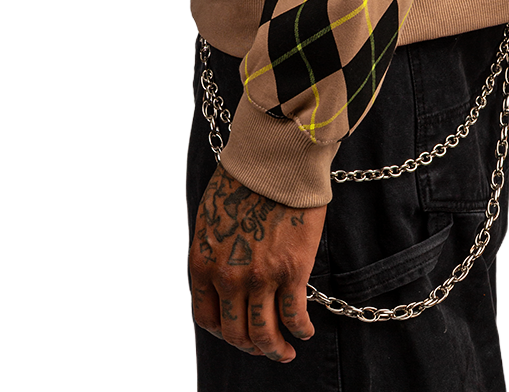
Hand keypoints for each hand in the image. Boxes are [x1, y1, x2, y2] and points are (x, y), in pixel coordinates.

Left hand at [189, 163, 324, 361]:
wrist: (274, 157)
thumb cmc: (245, 177)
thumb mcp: (212, 216)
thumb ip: (214, 250)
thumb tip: (221, 272)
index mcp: (203, 261)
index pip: (205, 316)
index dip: (221, 330)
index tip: (235, 331)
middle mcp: (227, 276)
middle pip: (234, 332)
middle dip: (250, 346)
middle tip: (264, 347)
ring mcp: (260, 276)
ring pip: (264, 335)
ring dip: (275, 350)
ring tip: (285, 351)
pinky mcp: (291, 270)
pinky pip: (294, 316)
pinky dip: (300, 330)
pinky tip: (305, 330)